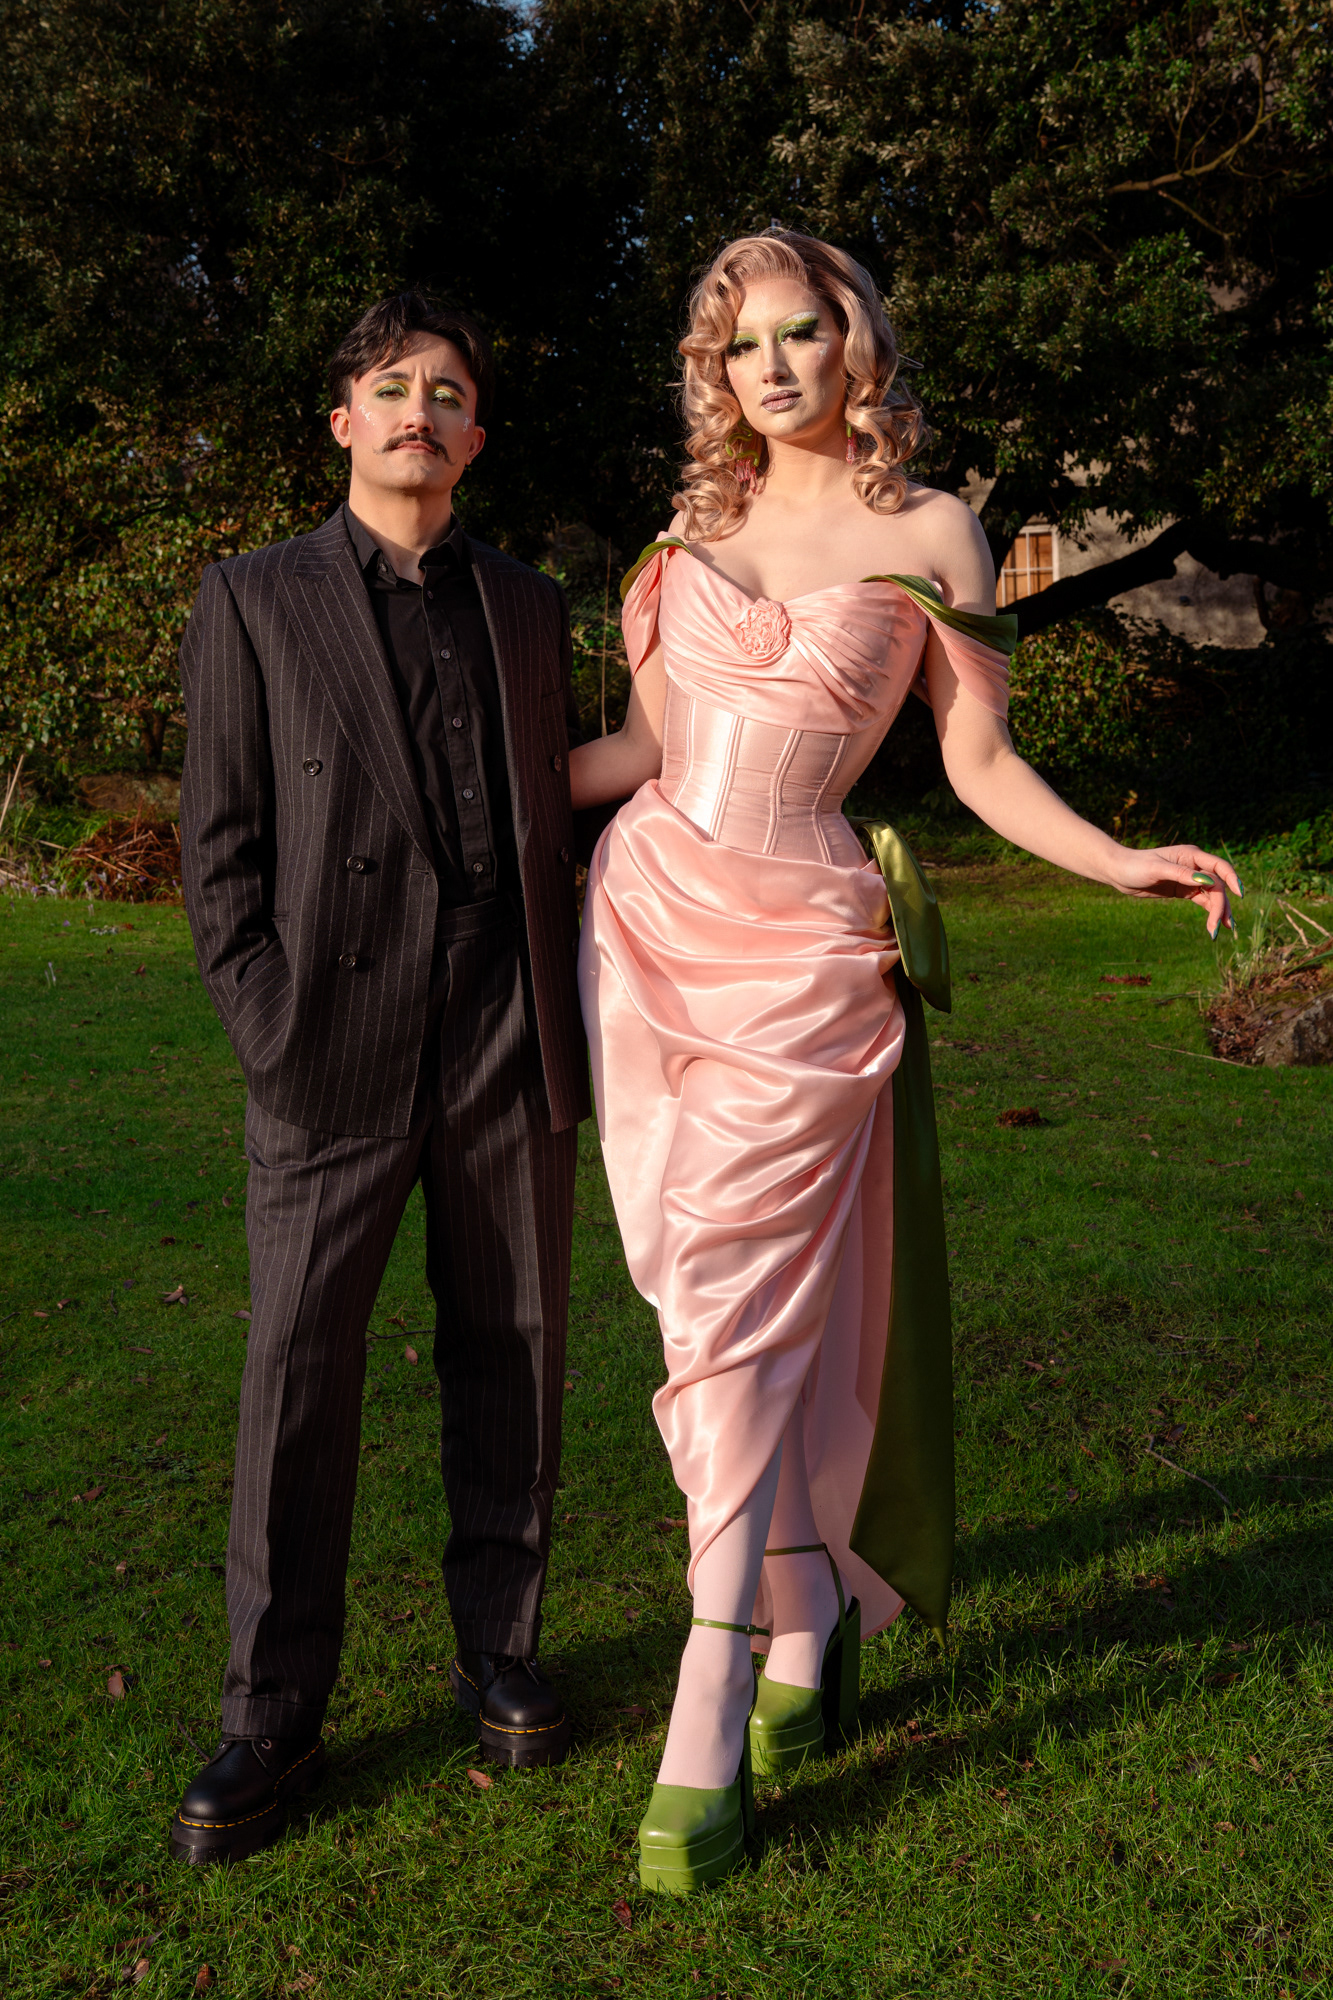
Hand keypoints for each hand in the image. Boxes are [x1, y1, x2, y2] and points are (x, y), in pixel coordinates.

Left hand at [1107, 844, 1241, 938]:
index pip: (1219, 867)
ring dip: (1219, 911)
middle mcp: (1195, 865)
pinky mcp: (1184, 890)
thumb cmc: (1136, 865)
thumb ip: (1182, 874)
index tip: (1239, 895)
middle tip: (1218, 926)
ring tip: (1219, 930)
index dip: (1231, 879)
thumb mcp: (1158, 869)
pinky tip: (1216, 925)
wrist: (1119, 873)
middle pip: (1217, 885)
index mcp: (1192, 855)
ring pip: (1213, 895)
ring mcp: (1191, 879)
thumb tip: (1206, 880)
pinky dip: (1211, 912)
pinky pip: (1203, 901)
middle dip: (1221, 905)